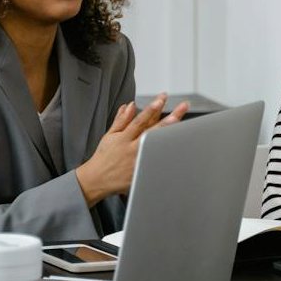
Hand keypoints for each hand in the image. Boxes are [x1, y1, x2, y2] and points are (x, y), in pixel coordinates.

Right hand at [74, 93, 189, 203]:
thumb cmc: (104, 156)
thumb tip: (129, 105)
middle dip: (169, 119)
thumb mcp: (110, 135)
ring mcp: (139, 162)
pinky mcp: (142, 173)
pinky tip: (178, 147)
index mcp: (124, 139)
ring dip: (171, 136)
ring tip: (183, 126)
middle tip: (182, 108)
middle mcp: (132, 149)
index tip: (160, 100)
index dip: (151, 110)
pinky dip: (167, 155)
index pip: (139, 121)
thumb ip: (121, 120)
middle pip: (154, 131)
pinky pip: (157, 163)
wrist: (97, 180)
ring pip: (158, 147)